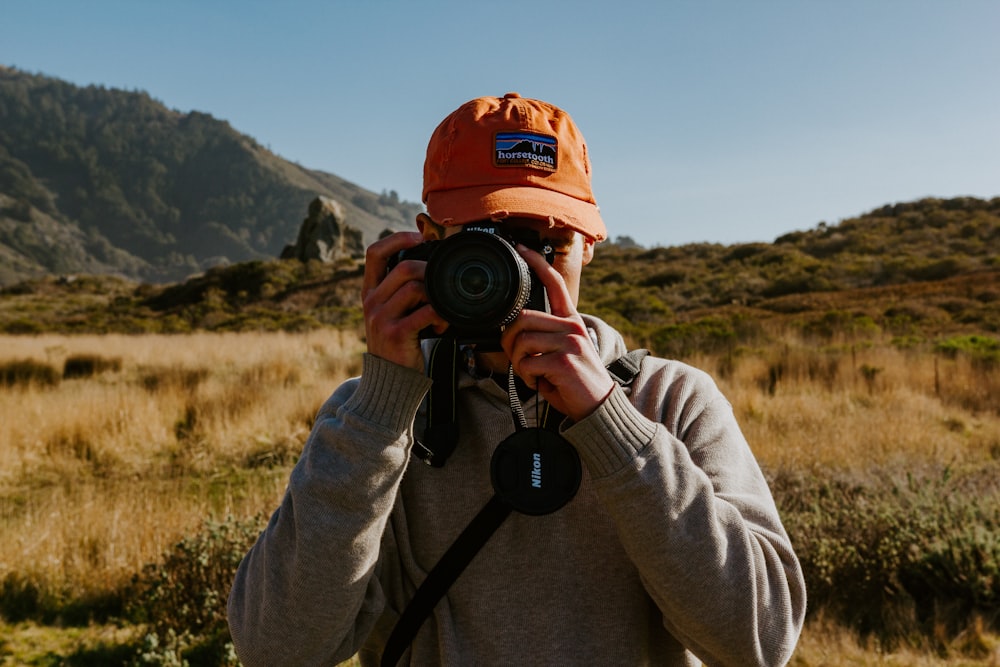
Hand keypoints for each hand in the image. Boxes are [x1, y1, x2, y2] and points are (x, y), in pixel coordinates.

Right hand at [361, 232, 446, 370]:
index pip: (374, 253)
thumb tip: (429, 266)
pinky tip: (440, 326)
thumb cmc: (398, 342)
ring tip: (441, 311)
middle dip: (429, 272)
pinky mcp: (395, 333)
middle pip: (403, 269)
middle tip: (442, 284)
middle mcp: (371, 302)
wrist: (389, 380)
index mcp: (369, 292)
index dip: (397, 239)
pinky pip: (425, 312)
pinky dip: (440, 316)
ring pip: (415, 288)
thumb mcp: (390, 313)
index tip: (419, 237)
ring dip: (436, 296)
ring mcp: (381, 318)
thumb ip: (401, 291)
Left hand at [500, 245, 614, 421]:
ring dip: (519, 363)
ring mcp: (570, 343)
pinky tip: (541, 382)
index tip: (522, 249)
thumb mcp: (563, 353)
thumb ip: (544, 338)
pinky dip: (527, 377)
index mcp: (571, 321)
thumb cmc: (576, 383)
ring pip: (522, 342)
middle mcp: (572, 327)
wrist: (599, 408)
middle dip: (510, 341)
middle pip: (523, 317)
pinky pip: (528, 363)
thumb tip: (514, 334)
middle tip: (518, 358)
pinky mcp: (565, 362)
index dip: (537, 263)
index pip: (555, 283)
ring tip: (533, 374)